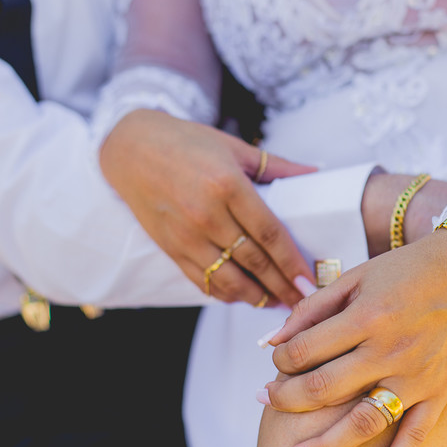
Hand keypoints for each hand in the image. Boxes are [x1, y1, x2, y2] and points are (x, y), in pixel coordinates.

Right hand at [100, 109, 317, 305]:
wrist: (132, 148)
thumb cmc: (188, 143)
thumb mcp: (234, 147)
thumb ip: (276, 165)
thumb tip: (314, 172)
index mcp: (227, 185)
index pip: (268, 233)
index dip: (291, 262)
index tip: (309, 280)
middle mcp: (206, 214)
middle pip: (253, 262)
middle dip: (282, 287)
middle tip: (303, 300)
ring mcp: (186, 235)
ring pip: (229, 279)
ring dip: (257, 297)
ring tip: (278, 303)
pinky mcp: (171, 248)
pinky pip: (203, 281)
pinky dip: (227, 294)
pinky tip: (245, 297)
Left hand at [260, 226, 446, 446]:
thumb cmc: (408, 271)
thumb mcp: (357, 278)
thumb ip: (311, 310)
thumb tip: (268, 343)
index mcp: (366, 316)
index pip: (305, 351)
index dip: (280, 362)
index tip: (275, 366)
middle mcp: (390, 349)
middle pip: (324, 390)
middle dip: (285, 401)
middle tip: (264, 405)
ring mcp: (418, 376)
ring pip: (363, 423)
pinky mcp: (441, 392)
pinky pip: (415, 436)